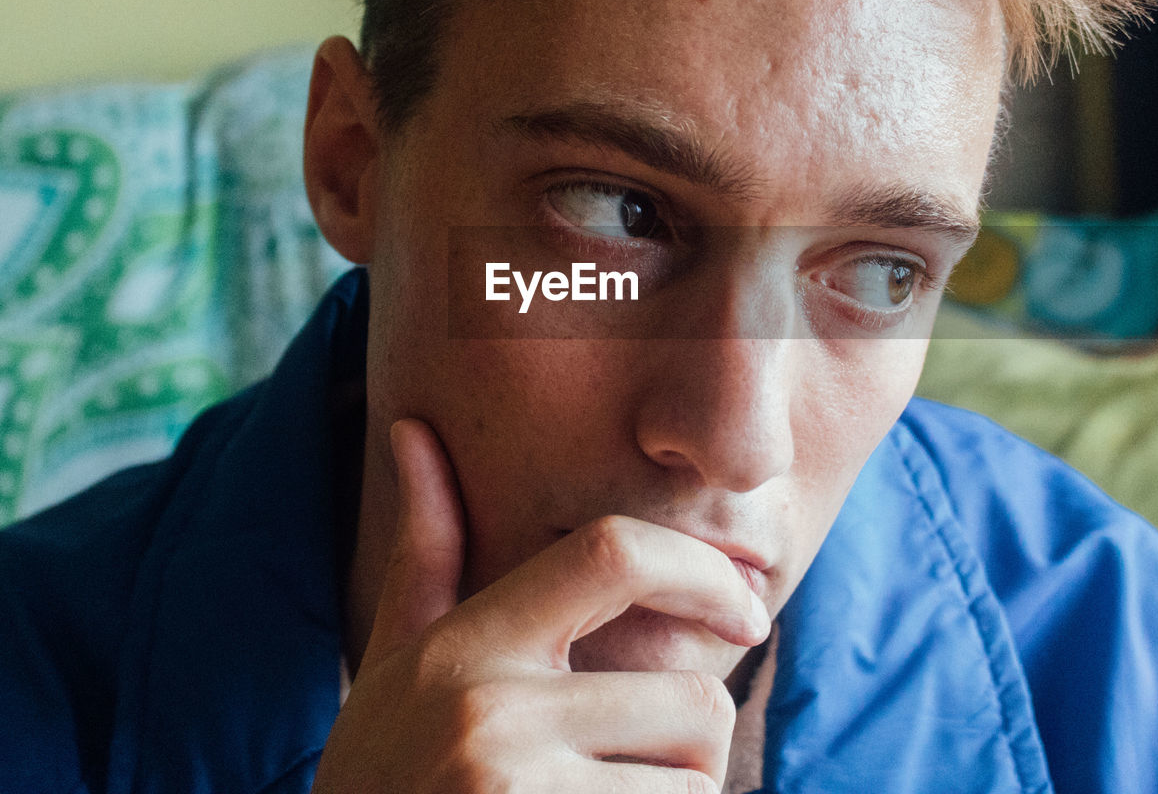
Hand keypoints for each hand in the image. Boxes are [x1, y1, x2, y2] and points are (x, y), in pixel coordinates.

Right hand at [310, 418, 770, 792]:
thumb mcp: (394, 663)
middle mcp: (490, 713)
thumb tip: (412, 430)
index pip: (613, 553)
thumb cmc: (382, 776)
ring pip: (695, 787)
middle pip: (695, 702)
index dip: (702, 571)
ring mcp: (516, 792)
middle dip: (692, 744)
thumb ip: (425, 552)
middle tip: (630, 771)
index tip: (745, 612)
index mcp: (468, 647)